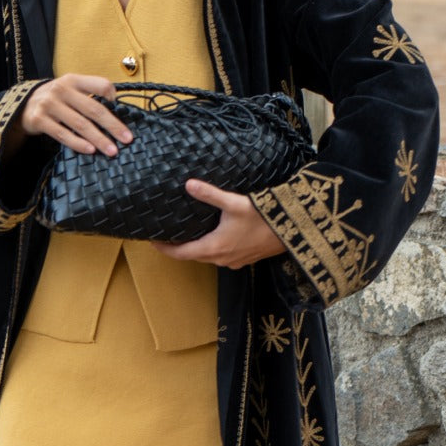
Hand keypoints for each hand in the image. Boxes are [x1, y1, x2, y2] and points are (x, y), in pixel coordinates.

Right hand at [19, 73, 133, 156]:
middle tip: (127, 138)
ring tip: (112, 150)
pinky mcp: (39, 120)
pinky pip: (63, 134)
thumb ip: (89, 91)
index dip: (112, 95)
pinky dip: (78, 143)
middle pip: (93, 109)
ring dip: (99, 139)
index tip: (122, 109)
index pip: (99, 84)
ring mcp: (49, 105)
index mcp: (73, 80)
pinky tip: (90, 150)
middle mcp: (61, 90)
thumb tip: (115, 102)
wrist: (22, 105)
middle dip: (112, 125)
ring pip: (80, 124)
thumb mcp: (69, 88)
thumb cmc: (55, 99)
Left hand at [151, 179, 286, 268]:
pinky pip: (220, 256)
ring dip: (195, 248)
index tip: (152, 241)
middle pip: (192, 256)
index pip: (180, 254)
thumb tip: (188, 184)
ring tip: (186, 233)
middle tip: (166, 234)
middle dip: (178, 247)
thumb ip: (210, 194)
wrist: (293, 232)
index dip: (164, 249)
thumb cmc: (263, 218)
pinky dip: (210, 248)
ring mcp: (234, 262)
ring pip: (207, 257)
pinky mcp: (244, 259)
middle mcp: (221, 259)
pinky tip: (212, 234)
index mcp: (214, 248)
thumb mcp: (234, 203)